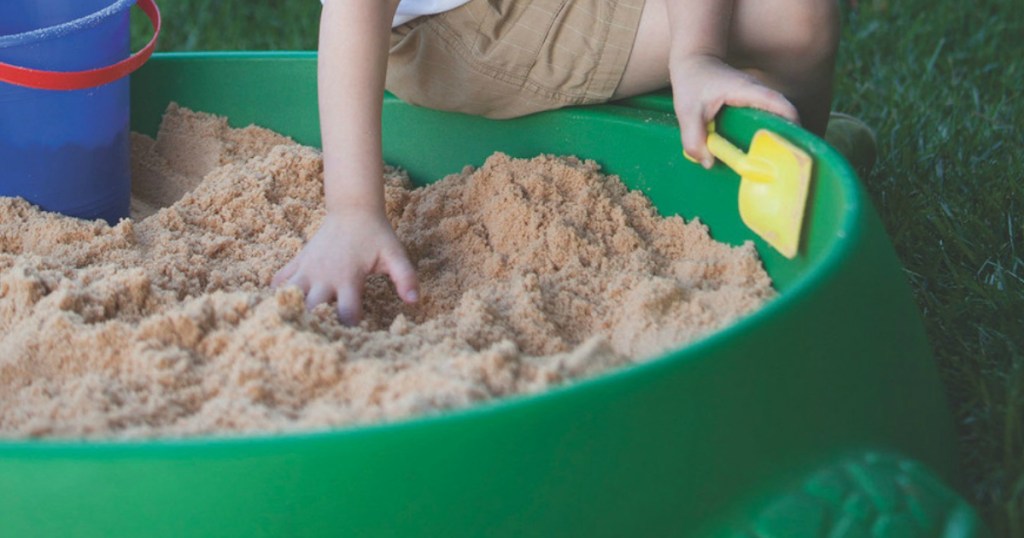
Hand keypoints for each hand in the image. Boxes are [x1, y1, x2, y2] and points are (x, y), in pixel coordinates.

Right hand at [271, 209, 418, 325]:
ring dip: (292, 311)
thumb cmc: (376, 235)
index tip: (356, 336)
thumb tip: (414, 301)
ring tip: (296, 326)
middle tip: (322, 339)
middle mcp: (324, 276)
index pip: (346, 313)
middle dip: (316, 326)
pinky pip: (278, 281)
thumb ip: (405, 277)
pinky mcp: (298, 262)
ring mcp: (307, 269)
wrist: (353, 209)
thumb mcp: (395, 255)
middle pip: (311, 310)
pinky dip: (278, 293)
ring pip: (288, 296)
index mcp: (348, 278)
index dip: (351, 328)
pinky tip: (283, 303)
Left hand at [670, 54, 799, 167]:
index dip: (790, 122)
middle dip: (787, 135)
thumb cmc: (691, 81)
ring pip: (775, 116)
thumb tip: (708, 163)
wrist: (693, 61)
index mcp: (745, 90)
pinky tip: (758, 149)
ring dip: (777, 134)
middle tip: (785, 161)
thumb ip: (693, 139)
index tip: (794, 143)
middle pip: (783, 113)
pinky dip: (765, 131)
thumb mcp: (687, 112)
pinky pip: (764, 117)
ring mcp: (756, 96)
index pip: (778, 104)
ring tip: (775, 159)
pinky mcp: (751, 102)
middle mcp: (756, 91)